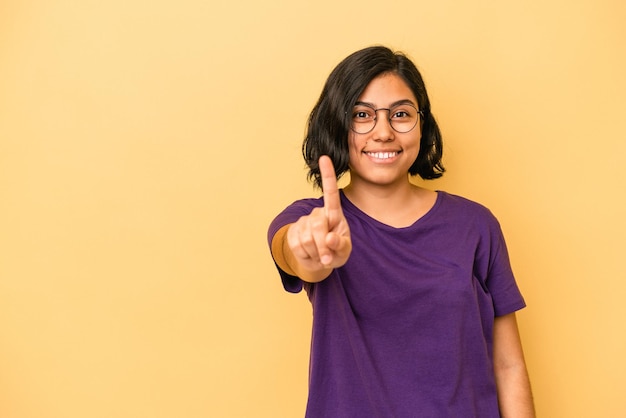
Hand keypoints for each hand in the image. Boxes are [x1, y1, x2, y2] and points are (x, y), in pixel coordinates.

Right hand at [287, 156, 351, 272]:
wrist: (319, 261)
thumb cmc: (336, 251)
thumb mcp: (344, 251)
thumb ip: (341, 245)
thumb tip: (330, 238)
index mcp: (334, 213)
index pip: (331, 192)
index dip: (328, 175)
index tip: (324, 157)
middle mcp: (317, 213)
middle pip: (318, 226)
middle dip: (324, 246)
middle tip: (328, 258)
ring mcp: (303, 222)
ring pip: (307, 239)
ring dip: (316, 253)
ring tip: (320, 255)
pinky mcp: (292, 232)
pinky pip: (297, 246)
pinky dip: (306, 255)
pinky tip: (310, 254)